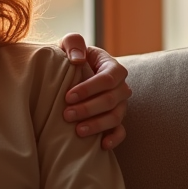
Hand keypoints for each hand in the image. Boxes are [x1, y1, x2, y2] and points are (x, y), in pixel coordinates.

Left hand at [57, 33, 130, 149]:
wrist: (72, 73)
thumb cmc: (70, 57)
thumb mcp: (69, 44)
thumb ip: (73, 42)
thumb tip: (78, 60)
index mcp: (112, 66)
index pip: (107, 78)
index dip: (89, 89)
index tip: (68, 96)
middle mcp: (120, 86)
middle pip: (110, 100)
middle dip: (88, 109)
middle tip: (66, 115)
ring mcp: (120, 104)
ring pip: (116, 117)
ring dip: (97, 125)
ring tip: (77, 131)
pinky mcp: (116, 119)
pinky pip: (121, 131)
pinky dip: (114, 138)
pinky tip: (102, 145)